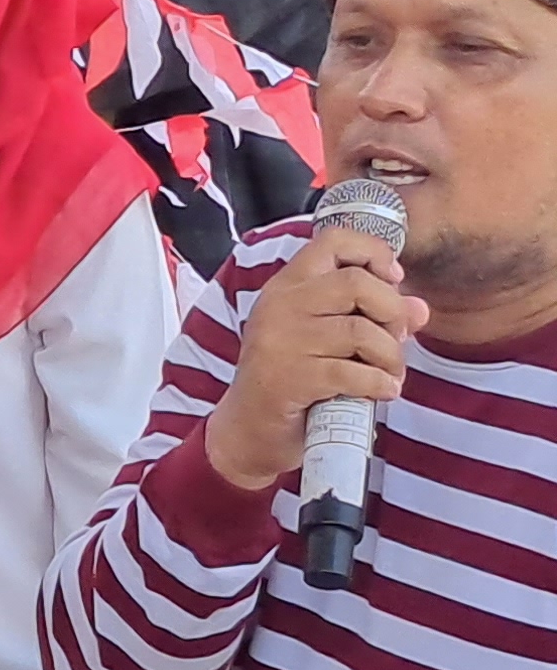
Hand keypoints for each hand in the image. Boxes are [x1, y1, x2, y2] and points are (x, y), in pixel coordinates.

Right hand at [202, 218, 426, 495]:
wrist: (250, 429)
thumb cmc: (293, 378)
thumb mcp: (329, 339)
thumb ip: (374, 318)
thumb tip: (419, 309)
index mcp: (287, 287)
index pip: (333, 241)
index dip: (373, 252)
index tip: (392, 279)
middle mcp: (280, 306)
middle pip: (356, 283)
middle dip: (392, 311)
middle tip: (395, 338)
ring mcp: (281, 342)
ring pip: (362, 331)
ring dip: (391, 356)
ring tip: (391, 373)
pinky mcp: (289, 378)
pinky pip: (354, 373)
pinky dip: (379, 384)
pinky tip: (382, 392)